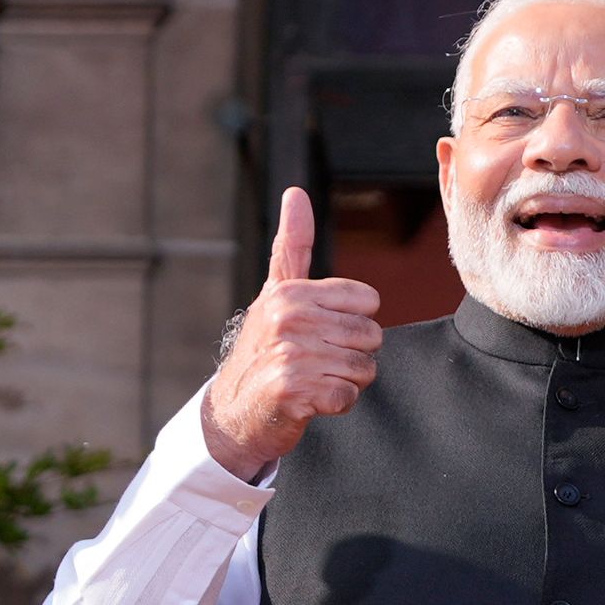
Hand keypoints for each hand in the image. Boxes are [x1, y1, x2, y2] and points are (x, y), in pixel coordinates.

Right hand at [199, 189, 380, 478]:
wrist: (234, 412)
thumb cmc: (263, 349)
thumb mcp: (276, 293)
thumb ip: (293, 245)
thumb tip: (296, 193)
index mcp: (291, 293)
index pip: (368, 302)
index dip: (353, 322)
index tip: (322, 332)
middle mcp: (289, 319)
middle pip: (370, 336)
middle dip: (352, 355)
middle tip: (317, 361)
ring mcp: (291, 356)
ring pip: (363, 368)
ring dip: (345, 381)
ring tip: (313, 379)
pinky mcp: (294, 392)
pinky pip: (348, 396)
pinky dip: (336, 404)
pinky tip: (311, 401)